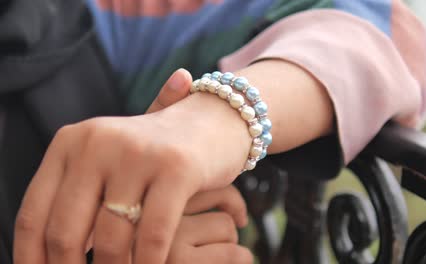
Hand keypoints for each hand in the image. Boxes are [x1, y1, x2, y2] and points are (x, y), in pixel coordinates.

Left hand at [14, 69, 250, 263]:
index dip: (32, 258)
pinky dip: (150, 262)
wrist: (214, 118)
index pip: (34, 213)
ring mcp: (138, 153)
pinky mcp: (177, 167)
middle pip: (65, 230)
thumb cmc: (158, 152)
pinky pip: (154, 232)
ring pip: (111, 237)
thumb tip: (54, 254)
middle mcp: (98, 142)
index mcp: (72, 142)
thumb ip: (81, 199)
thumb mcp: (111, 164)